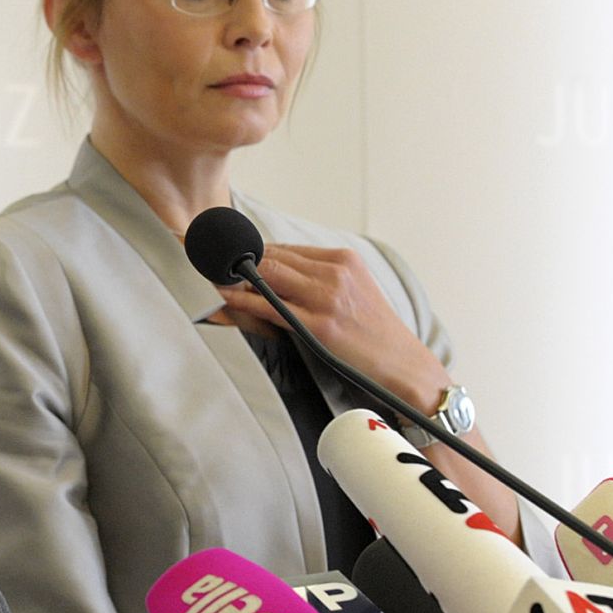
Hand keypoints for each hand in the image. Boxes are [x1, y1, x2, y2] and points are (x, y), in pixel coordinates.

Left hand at [217, 243, 447, 407]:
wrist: (403, 364)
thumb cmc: (374, 332)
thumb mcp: (353, 290)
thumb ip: (320, 277)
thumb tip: (277, 272)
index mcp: (344, 260)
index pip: (286, 248)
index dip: (253, 251)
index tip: (229, 254)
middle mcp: (335, 273)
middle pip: (273, 257)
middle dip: (239, 258)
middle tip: (210, 260)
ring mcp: (327, 298)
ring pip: (269, 276)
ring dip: (235, 275)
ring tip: (210, 275)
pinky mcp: (320, 325)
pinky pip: (271, 306)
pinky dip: (244, 299)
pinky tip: (226, 297)